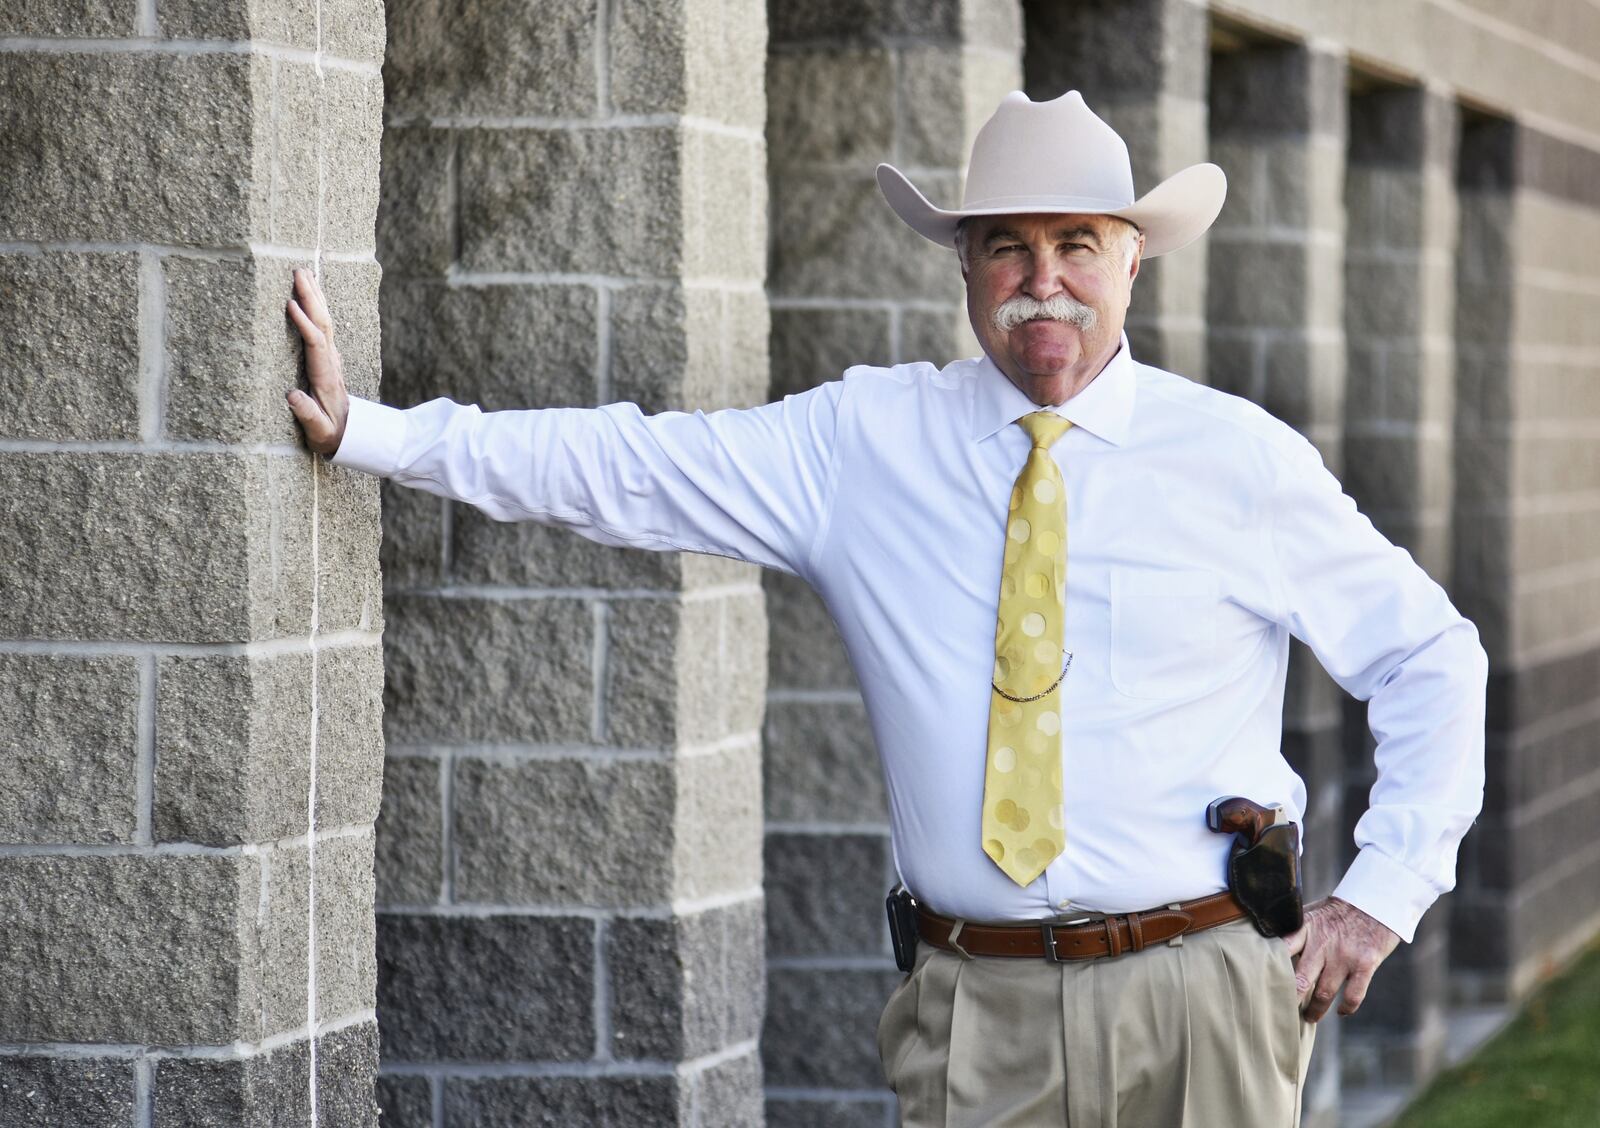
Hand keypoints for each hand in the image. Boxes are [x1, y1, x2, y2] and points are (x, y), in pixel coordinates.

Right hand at [285, 267, 348, 455]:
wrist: (350, 435)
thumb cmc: (330, 435)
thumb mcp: (319, 432)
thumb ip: (308, 415)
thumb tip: (292, 396)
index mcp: (325, 377)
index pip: (315, 344)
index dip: (303, 324)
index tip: (290, 304)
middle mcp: (331, 363)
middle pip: (323, 324)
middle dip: (311, 297)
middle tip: (299, 272)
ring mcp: (331, 358)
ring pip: (324, 321)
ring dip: (315, 296)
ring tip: (304, 273)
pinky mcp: (328, 358)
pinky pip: (322, 326)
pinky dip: (316, 307)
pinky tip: (310, 295)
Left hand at [1280, 895, 1399, 1022]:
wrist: (1375, 902)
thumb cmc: (1338, 911)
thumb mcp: (1311, 913)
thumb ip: (1295, 931)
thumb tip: (1270, 946)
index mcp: (1305, 929)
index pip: (1281, 951)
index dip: (1272, 971)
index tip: (1265, 986)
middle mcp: (1322, 944)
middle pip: (1301, 979)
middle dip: (1291, 1000)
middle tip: (1285, 1011)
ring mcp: (1344, 956)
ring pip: (1324, 993)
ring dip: (1316, 1009)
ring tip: (1310, 1017)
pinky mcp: (1365, 965)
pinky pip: (1353, 995)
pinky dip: (1346, 1008)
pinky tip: (1341, 1011)